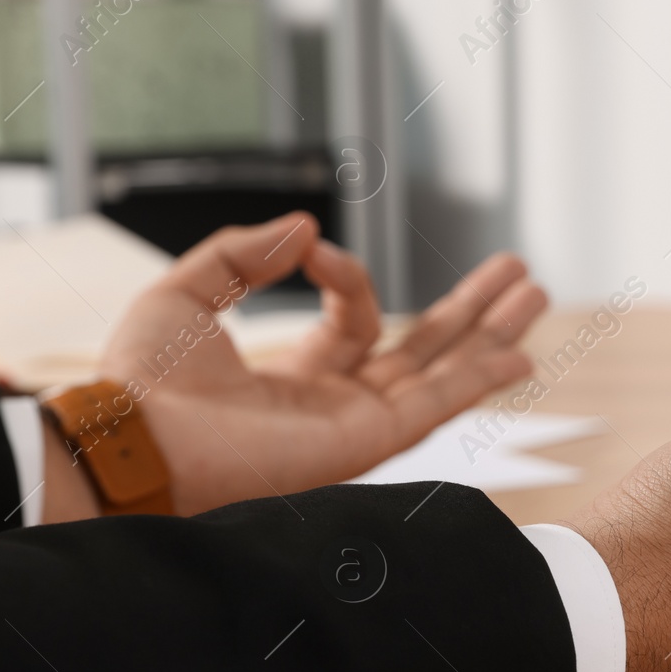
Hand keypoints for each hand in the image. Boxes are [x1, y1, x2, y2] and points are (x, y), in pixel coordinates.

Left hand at [52, 212, 546, 517]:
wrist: (133, 436)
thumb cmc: (143, 380)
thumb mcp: (189, 292)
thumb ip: (248, 255)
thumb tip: (306, 228)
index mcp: (296, 376)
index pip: (355, 318)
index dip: (345, 273)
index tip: (310, 243)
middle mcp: (335, 405)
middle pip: (423, 352)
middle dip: (471, 312)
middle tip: (516, 274)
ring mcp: (355, 427)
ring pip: (442, 376)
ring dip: (492, 335)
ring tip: (536, 294)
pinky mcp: (364, 443)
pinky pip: (436, 405)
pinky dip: (480, 379)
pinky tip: (521, 353)